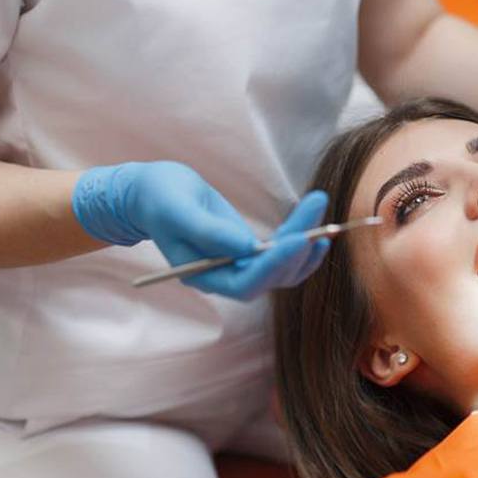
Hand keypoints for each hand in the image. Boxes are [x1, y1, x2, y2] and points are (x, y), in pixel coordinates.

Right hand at [72, 161, 329, 298]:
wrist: (153, 194)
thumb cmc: (159, 199)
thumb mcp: (177, 209)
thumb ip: (208, 231)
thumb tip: (246, 248)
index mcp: (203, 276)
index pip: (248, 282)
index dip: (276, 265)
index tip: (300, 239)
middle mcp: (226, 277)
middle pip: (272, 276)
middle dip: (299, 249)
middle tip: (319, 217)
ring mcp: (239, 266)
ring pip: (283, 268)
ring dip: (306, 245)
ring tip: (324, 217)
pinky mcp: (249, 252)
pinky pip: (282, 255)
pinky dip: (301, 243)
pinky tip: (318, 230)